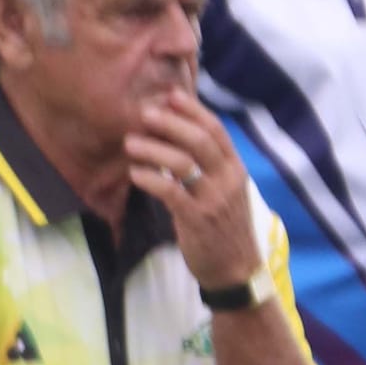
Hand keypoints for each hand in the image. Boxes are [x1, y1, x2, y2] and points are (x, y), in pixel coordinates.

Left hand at [125, 89, 259, 290]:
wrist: (235, 270)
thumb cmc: (224, 228)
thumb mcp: (224, 191)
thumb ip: (207, 166)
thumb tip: (178, 139)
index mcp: (235, 168)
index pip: (215, 130)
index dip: (192, 110)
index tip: (170, 94)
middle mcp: (227, 179)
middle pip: (199, 140)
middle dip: (170, 122)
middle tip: (144, 113)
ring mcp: (213, 199)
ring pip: (182, 163)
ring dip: (153, 149)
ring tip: (130, 143)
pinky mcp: (197, 219)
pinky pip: (171, 192)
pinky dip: (150, 179)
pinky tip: (135, 173)